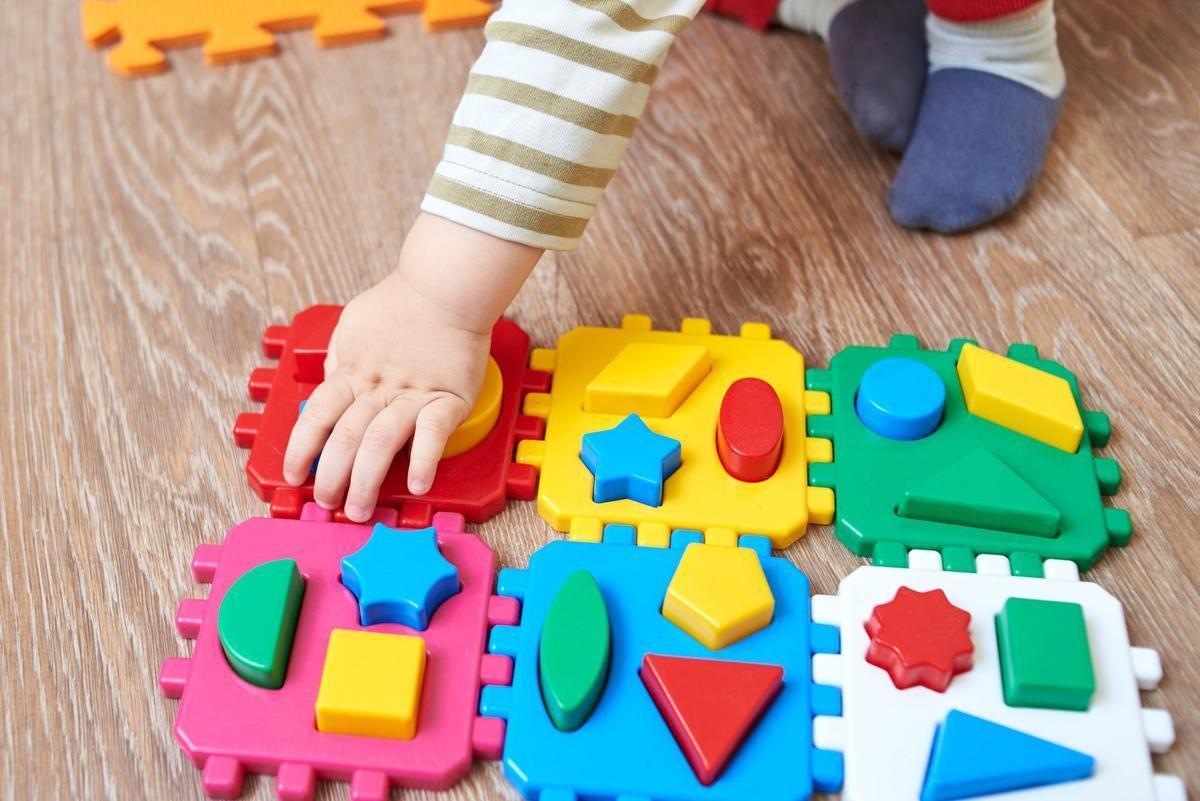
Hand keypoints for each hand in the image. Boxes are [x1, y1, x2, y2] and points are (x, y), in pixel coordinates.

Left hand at [282, 213, 542, 521]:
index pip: (316, 415)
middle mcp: (378, 387)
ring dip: (366, 480)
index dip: (300, 448)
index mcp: (353, 372)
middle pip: (344, 437)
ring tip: (359, 509)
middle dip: (330, 476)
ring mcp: (414, 394)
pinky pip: (433, 434)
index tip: (293, 474)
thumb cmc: (401, 304)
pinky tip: (417, 484)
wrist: (446, 286)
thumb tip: (329, 388)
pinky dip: (424, 461)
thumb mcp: (352, 326)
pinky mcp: (449, 398)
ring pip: (380, 442)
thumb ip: (341, 362)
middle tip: (327, 503)